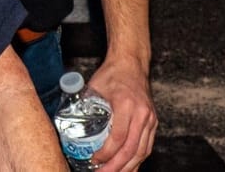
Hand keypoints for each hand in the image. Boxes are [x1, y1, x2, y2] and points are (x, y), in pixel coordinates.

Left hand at [87, 55, 156, 171]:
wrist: (131, 63)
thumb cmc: (113, 74)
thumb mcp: (95, 88)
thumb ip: (87, 107)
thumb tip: (72, 125)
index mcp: (127, 105)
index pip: (118, 137)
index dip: (106, 153)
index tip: (95, 159)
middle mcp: (142, 114)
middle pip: (131, 149)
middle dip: (116, 167)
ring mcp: (150, 119)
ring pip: (142, 151)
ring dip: (128, 167)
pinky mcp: (153, 122)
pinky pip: (147, 146)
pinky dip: (138, 159)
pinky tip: (128, 167)